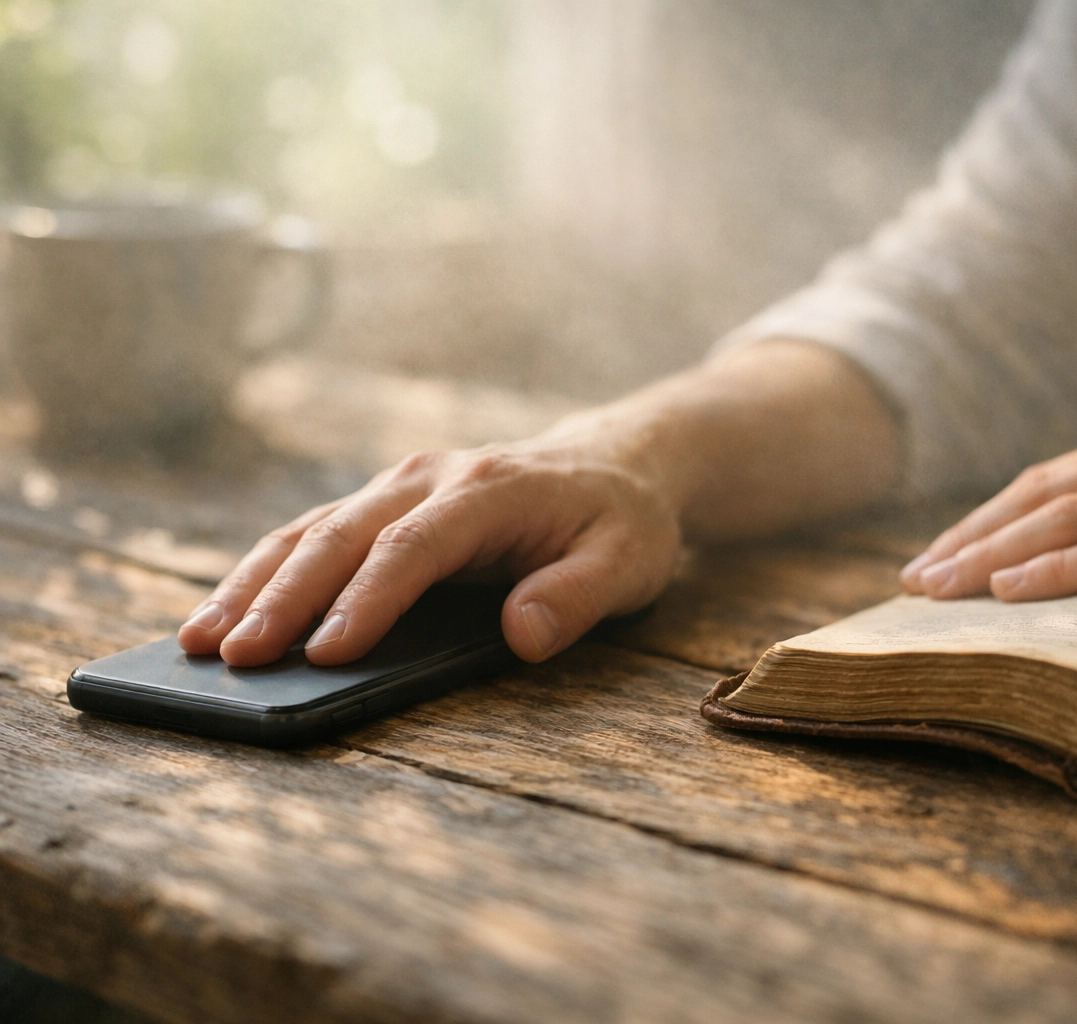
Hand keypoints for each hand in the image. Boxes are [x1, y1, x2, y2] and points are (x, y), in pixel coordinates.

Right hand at [178, 435, 681, 666]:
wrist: (617, 462)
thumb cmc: (622, 522)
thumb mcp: (628, 562)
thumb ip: (578, 596)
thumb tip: (523, 635)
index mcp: (489, 491)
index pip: (415, 548)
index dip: (367, 601)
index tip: (324, 654)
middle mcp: (432, 479)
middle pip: (341, 535)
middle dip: (282, 598)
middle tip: (233, 659)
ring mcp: (402, 486)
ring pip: (310, 531)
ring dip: (252, 583)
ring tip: (199, 642)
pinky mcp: (386, 504)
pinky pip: (314, 534)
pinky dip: (265, 572)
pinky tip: (227, 613)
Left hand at [899, 424, 1076, 619]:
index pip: (1049, 482)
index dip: (984, 518)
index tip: (935, 557)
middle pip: (1040, 493)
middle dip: (968, 536)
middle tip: (912, 580)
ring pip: (1068, 516)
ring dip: (993, 554)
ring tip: (938, 590)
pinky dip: (1061, 569)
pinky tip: (1011, 593)